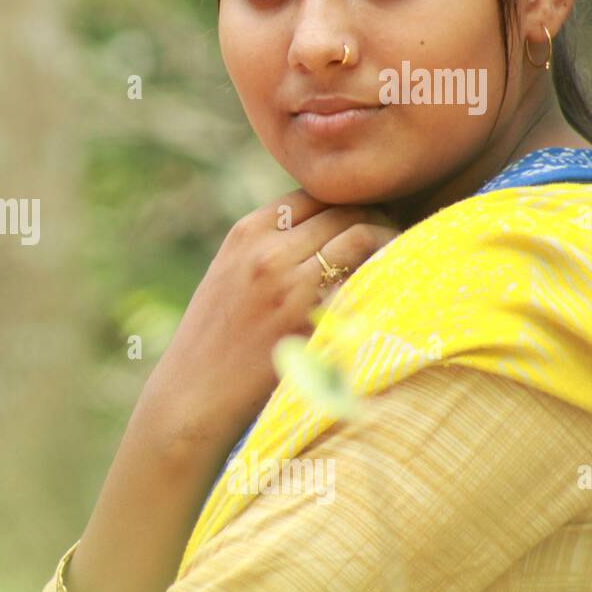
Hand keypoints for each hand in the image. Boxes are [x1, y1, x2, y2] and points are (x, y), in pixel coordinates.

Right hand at [132, 188, 400, 455]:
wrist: (193, 394)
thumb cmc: (213, 339)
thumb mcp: (228, 274)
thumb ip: (267, 247)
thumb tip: (325, 228)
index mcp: (245, 234)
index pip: (314, 196)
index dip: (346, 204)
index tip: (363, 220)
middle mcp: (268, 253)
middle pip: (342, 211)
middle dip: (375, 219)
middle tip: (392, 240)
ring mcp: (290, 287)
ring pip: (359, 237)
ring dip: (387, 242)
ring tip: (398, 261)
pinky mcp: (312, 323)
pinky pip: (364, 283)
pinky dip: (382, 281)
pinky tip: (388, 295)